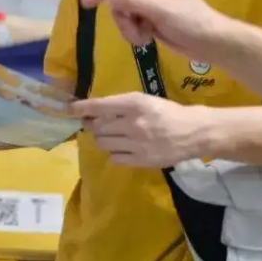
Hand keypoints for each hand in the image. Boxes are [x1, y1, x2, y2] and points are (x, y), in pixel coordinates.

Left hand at [71, 93, 210, 167]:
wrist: (193, 132)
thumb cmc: (167, 112)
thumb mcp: (144, 100)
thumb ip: (120, 105)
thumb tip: (93, 111)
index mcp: (134, 103)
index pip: (99, 106)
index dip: (81, 108)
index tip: (68, 109)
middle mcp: (133, 123)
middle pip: (98, 127)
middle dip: (91, 126)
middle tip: (93, 125)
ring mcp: (137, 143)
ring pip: (103, 143)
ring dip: (102, 139)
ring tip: (110, 136)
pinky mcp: (141, 160)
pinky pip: (114, 158)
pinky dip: (114, 153)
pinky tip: (122, 148)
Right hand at [80, 0, 227, 62]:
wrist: (212, 43)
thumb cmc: (190, 22)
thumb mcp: (160, 10)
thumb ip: (132, 0)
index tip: (85, 4)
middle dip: (123, 18)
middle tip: (135, 30)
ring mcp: (149, 3)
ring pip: (123, 14)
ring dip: (129, 28)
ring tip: (145, 37)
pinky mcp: (150, 18)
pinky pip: (131, 24)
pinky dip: (135, 33)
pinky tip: (148, 38)